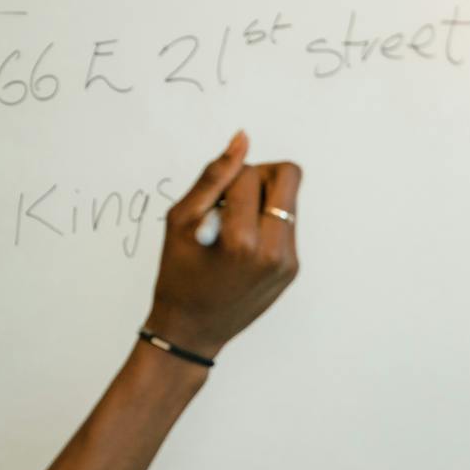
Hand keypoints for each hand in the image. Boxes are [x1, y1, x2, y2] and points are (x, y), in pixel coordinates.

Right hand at [143, 130, 300, 360]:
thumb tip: (241, 139)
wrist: (192, 330)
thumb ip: (212, 176)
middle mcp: (274, 251)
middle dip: (259, 176)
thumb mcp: (179, 221)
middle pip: (287, 176)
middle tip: (232, 197)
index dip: (225, 177)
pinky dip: (264, 223)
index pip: (249, 174)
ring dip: (261, 200)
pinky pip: (286, 225)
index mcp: (242, 240)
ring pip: (288, 199)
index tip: (210, 201)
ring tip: (232, 225)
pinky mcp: (292, 269)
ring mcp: (288, 262)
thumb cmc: (177, 275)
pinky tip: (240, 246)